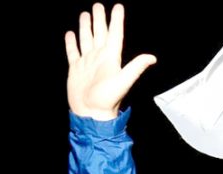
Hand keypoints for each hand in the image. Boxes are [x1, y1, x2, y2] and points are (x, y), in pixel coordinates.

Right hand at [65, 3, 156, 119]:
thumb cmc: (108, 99)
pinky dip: (71, 43)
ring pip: (86, 39)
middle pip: (100, 33)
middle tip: (98, 5)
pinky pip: (73, 52)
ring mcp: (87, 63)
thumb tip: (152, 58)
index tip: (117, 7)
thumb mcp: (123, 81)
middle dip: (100, 19)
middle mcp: (99, 58)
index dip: (116, 20)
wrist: (91, 113)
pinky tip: (71, 34)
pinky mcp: (76, 69)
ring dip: (86, 27)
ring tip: (86, 14)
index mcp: (111, 58)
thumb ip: (136, 67)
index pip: (115, 34)